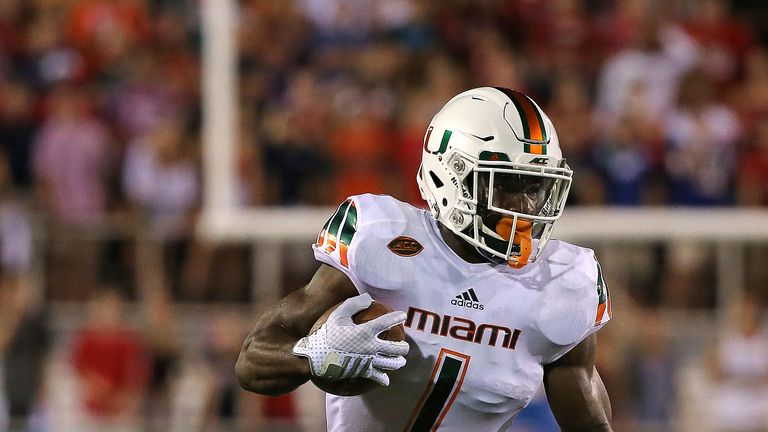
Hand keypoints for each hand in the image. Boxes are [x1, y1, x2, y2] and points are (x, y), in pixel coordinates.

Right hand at [293, 293, 408, 385]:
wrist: (316, 358)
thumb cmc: (327, 334)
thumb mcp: (338, 314)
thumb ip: (354, 304)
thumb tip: (368, 298)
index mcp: (365, 331)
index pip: (387, 322)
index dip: (397, 317)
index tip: (402, 315)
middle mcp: (370, 347)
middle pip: (396, 348)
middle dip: (404, 347)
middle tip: (404, 345)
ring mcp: (368, 361)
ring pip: (392, 364)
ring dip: (399, 361)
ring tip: (400, 359)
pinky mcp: (363, 372)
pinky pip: (378, 377)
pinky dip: (384, 378)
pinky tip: (386, 379)